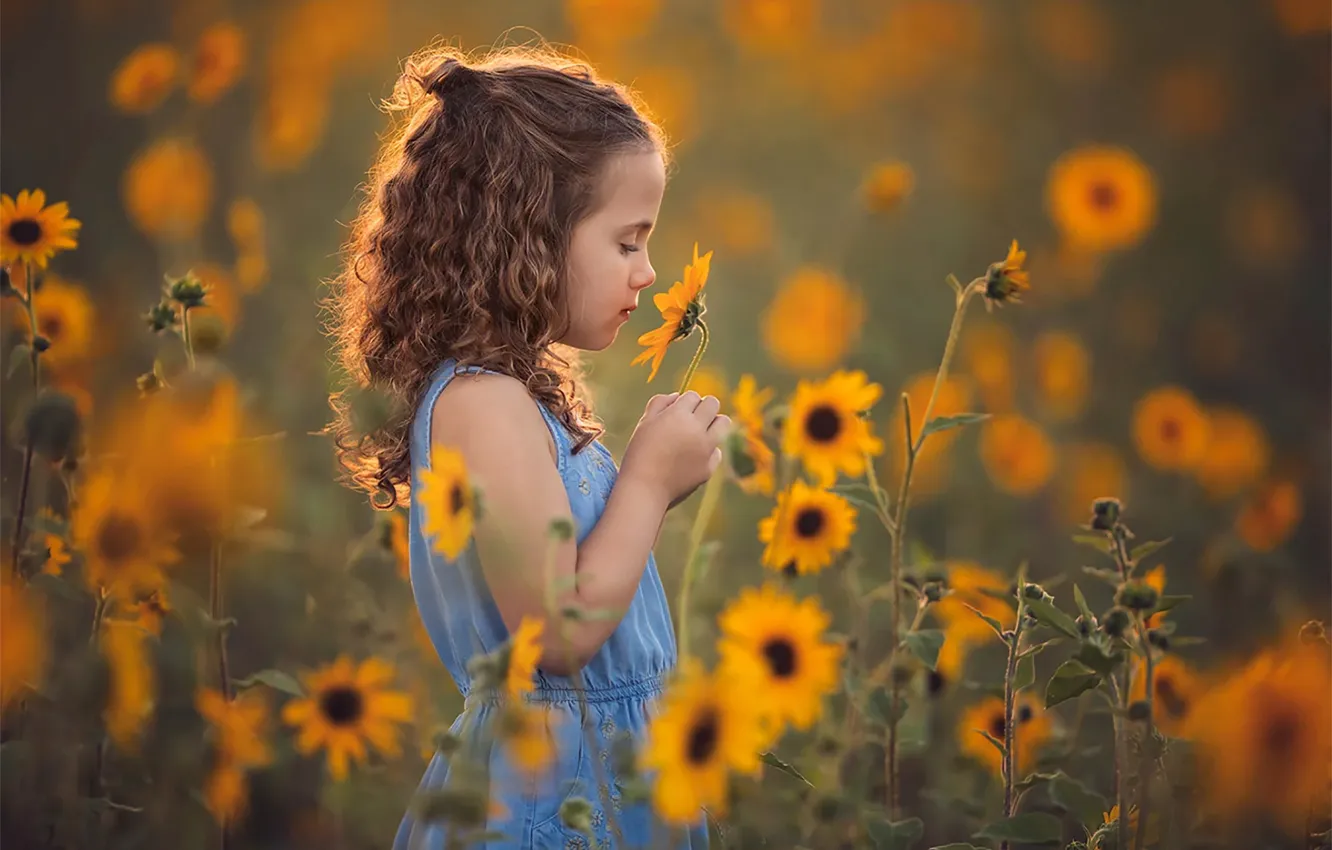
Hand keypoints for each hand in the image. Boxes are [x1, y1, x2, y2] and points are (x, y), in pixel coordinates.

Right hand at [620, 391, 729, 508]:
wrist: (644, 489)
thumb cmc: (639, 454)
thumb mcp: (644, 423)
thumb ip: (660, 403)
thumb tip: (678, 396)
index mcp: (678, 415)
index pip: (693, 396)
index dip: (684, 403)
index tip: (676, 413)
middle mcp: (696, 429)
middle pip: (713, 403)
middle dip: (703, 407)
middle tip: (691, 419)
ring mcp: (705, 449)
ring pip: (724, 423)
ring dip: (714, 423)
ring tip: (700, 432)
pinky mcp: (709, 467)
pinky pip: (717, 450)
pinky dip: (709, 450)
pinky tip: (694, 455)